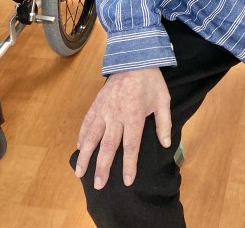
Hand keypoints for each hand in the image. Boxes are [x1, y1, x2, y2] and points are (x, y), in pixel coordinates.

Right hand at [74, 67, 171, 189]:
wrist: (134, 58)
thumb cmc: (151, 81)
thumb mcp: (163, 100)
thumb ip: (164, 123)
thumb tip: (165, 144)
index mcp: (135, 116)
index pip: (131, 146)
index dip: (129, 165)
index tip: (126, 181)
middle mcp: (117, 115)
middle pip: (108, 146)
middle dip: (103, 168)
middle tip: (98, 185)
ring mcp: (104, 109)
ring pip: (92, 137)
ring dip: (86, 156)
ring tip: (80, 173)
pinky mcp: (96, 104)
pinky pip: (87, 123)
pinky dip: (82, 137)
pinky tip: (79, 149)